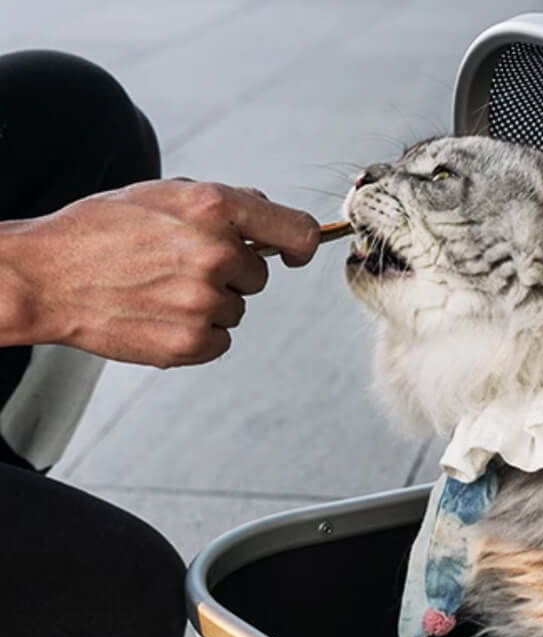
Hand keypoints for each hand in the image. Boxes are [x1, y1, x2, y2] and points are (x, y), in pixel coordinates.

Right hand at [4, 180, 319, 366]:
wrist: (46, 277)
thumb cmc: (99, 231)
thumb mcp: (160, 194)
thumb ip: (219, 203)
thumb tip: (265, 210)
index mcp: (213, 208)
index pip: (295, 230)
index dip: (301, 245)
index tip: (294, 254)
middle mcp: (216, 253)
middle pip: (258, 276)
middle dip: (230, 273)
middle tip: (178, 266)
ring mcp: (206, 302)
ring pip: (237, 309)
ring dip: (210, 304)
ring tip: (160, 289)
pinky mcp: (193, 342)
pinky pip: (220, 340)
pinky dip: (197, 334)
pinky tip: (159, 315)